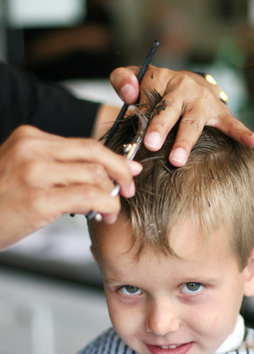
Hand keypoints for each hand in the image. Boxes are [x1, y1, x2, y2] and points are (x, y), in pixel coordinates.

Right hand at [0, 126, 141, 250]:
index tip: (128, 170)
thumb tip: (97, 174)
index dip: (113, 158)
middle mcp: (33, 149)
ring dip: (113, 195)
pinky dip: (106, 205)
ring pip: (95, 175)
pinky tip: (105, 214)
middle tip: (130, 188)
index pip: (84, 144)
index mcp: (30, 139)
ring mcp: (35, 172)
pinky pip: (88, 196)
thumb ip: (55, 167)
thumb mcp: (22, 171)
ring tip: (111, 210)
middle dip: (121, 172)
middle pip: (94, 153)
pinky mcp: (39, 198)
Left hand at [110, 65, 253, 166]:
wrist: (189, 83)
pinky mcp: (220, 112)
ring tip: (178, 159)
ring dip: (186, 140)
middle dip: (161, 128)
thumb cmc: (159, 88)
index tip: (133, 134)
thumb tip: (129, 94)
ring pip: (193, 122)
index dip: (140, 115)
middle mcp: (183, 87)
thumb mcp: (137, 77)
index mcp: (161, 79)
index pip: (147, 98)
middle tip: (151, 145)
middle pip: (170, 109)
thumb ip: (123, 79)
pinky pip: (232, 123)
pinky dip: (244, 133)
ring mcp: (203, 101)